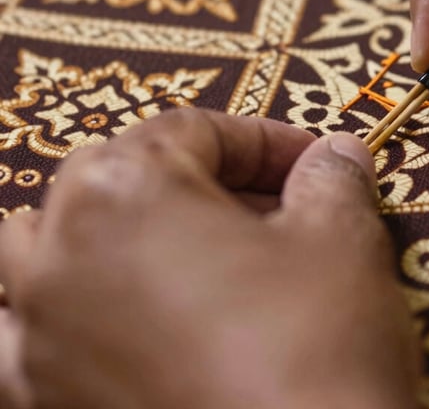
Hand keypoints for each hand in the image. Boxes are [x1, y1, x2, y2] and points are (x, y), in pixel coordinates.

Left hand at [0, 109, 419, 408]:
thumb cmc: (317, 348)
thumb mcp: (342, 240)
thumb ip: (331, 178)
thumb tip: (336, 153)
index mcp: (123, 193)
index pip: (192, 132)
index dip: (262, 140)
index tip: (310, 162)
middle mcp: (57, 260)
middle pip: (108, 179)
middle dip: (190, 180)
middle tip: (265, 207)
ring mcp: (35, 344)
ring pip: (31, 257)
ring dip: (93, 240)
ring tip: (167, 256)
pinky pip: (21, 350)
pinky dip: (58, 326)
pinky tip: (117, 334)